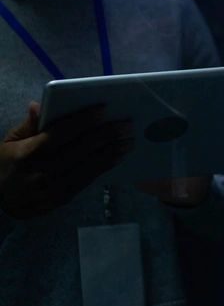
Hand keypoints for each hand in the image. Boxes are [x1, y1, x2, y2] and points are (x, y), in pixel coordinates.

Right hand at [0, 103, 133, 219]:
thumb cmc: (5, 163)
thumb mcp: (9, 141)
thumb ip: (29, 125)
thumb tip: (39, 105)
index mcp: (26, 153)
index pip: (60, 134)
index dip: (83, 121)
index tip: (104, 109)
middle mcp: (41, 172)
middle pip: (80, 150)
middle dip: (106, 135)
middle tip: (126, 124)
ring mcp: (52, 189)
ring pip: (88, 167)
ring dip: (111, 152)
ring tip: (128, 140)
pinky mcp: (61, 199)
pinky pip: (87, 180)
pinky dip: (104, 167)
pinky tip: (117, 156)